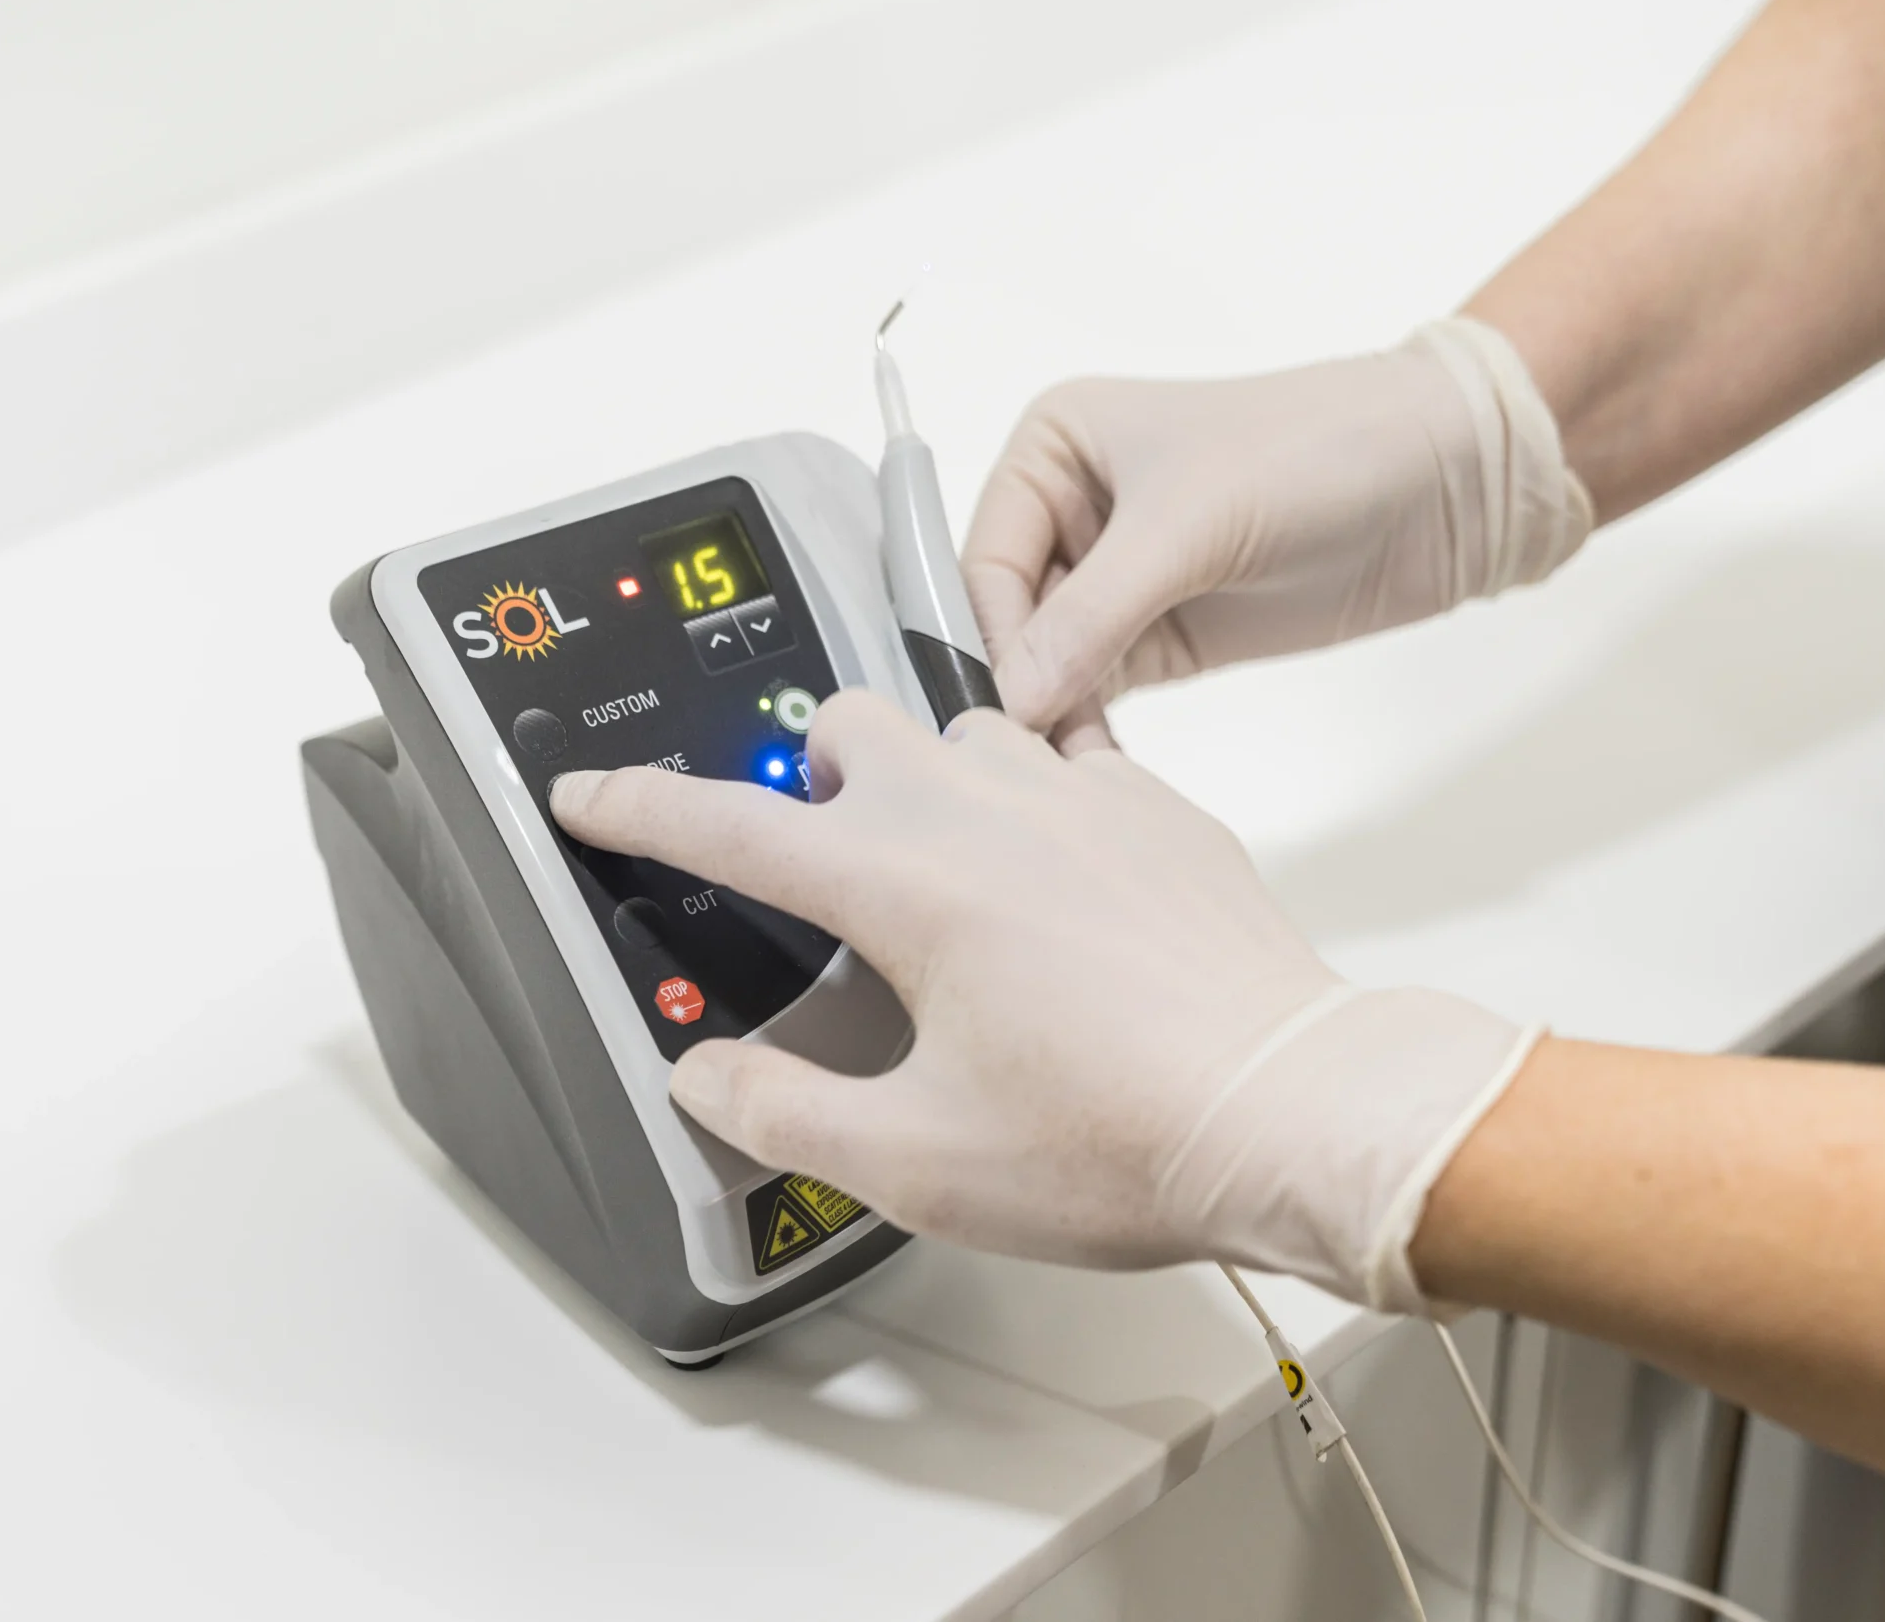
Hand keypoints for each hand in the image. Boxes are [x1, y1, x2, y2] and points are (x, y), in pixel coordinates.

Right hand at [548, 693, 1535, 1309]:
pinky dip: (1032, 788)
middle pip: (846, 723)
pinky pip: (1069, 751)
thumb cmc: (1128, 1135)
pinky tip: (1049, 868)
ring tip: (935, 867)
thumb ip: (787, 1112)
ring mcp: (1082, 793)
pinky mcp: (1159, 809)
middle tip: (811, 858)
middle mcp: (988, 810)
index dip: (639, 807)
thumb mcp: (919, 1162)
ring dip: (922, 772)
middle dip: (803, 774)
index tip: (589, 793)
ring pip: (961, 723)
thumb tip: (712, 1080)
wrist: (1295, 1110)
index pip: (731, 821)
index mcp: (907, 884)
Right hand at [961, 316, 1591, 741]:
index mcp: (1056, 446)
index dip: (982, 636)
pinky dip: (1092, 729)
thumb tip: (1015, 696)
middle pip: (1006, 617)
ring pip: (1050, 662)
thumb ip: (1093, 614)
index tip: (991, 711)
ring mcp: (1120, 577)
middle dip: (1012, 683)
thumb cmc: (1320, 447)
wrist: (1445, 480)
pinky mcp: (1166, 633)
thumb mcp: (1192, 522)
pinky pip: (1101, 691)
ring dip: (1052, 716)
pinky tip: (1091, 769)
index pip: (984, 557)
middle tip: (1015, 759)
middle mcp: (1075, 509)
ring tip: (1054, 776)